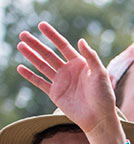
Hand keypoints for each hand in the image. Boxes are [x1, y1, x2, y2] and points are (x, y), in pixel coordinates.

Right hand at [16, 22, 116, 136]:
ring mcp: (61, 82)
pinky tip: (20, 68)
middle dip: (36, 44)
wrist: (99, 118)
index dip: (52, 35)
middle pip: (49, 54)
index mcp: (80, 64)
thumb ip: (91, 57)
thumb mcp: (100, 74)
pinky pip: (40, 82)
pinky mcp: (55, 93)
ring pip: (42, 65)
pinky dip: (30, 76)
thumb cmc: (104, 96)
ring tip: (20, 45)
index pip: (63, 46)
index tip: (41, 25)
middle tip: (23, 34)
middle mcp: (69, 71)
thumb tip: (81, 40)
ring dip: (31, 56)